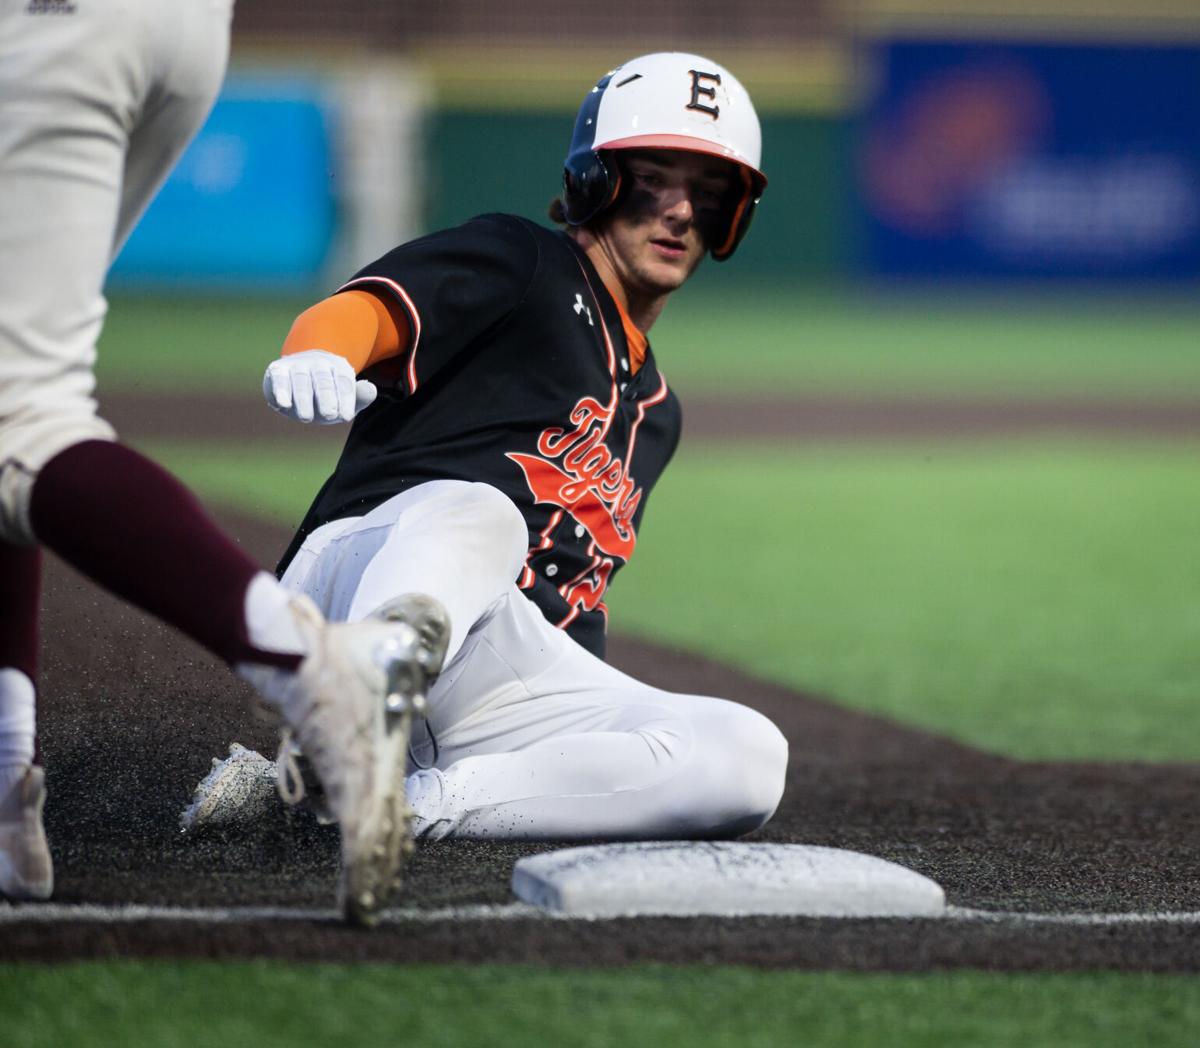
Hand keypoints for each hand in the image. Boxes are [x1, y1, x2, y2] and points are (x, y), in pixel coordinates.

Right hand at [262, 350, 377, 423]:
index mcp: (338, 368)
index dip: (346, 399)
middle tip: (329, 415)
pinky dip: (281, 390)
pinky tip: (283, 405)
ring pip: (301, 380)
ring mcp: (297, 365)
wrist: (297, 376)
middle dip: (326, 397)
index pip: (344, 382)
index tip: (346, 416)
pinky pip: (280, 379)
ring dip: (304, 398)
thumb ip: (359, 396)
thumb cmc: (327, 393)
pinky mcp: (278, 370)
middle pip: (323, 379)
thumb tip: (371, 390)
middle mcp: (318, 363)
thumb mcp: (344, 397)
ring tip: (306, 418)